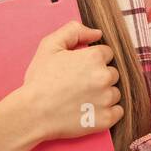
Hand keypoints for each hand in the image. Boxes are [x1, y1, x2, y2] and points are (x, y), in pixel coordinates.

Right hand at [14, 20, 125, 144]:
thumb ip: (74, 30)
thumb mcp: (50, 45)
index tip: (80, 69)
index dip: (92, 60)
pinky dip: (108, 112)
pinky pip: (118, 112)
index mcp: (94, 57)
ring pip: (115, 92)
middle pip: (112, 73)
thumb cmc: (39, 80)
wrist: (32, 113)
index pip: (106, 54)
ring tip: (82, 99)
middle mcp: (104, 77)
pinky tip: (91, 110)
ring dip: (104, 94)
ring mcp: (106, 99)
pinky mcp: (106, 119)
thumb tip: (97, 33)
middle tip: (79, 85)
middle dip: (99, 77)